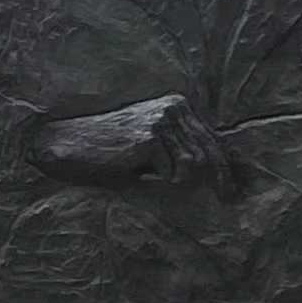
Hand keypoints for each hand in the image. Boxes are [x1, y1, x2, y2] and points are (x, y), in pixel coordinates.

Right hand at [29, 94, 229, 188]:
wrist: (71, 145)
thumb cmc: (110, 148)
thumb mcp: (151, 140)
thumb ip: (181, 146)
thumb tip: (218, 171)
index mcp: (176, 104)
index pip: (212, 137)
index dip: (224, 165)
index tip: (230, 188)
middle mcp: (173, 108)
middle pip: (209, 150)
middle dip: (219, 177)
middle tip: (226, 198)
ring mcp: (161, 122)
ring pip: (193, 163)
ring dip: (178, 180)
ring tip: (155, 180)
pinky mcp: (150, 139)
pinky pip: (171, 171)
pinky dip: (159, 180)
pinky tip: (137, 173)